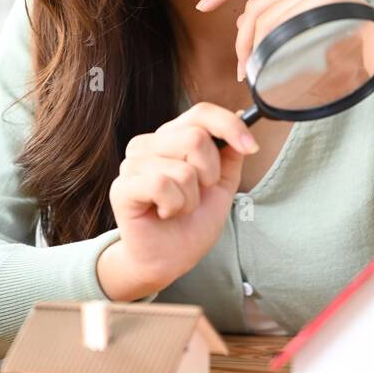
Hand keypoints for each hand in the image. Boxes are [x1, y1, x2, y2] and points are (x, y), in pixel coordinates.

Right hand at [105, 102, 259, 298]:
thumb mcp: (222, 185)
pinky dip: (174, 205)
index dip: (229, 126)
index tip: (251, 147)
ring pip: (182, 168)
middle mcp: (149, 144)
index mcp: (172, 137)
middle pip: (195, 138)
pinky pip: (161, 184)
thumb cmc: (191, 222)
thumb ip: (230, 153)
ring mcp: (132, 164)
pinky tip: (165, 213)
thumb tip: (240, 116)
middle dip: (209, 174)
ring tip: (178, 208)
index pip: (201, 113)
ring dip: (190, 198)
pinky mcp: (122, 187)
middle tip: (197, 195)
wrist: (169, 260)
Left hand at [196, 0, 373, 80]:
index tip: (203, 5)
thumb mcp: (311, 24)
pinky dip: (269, 46)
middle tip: (240, 68)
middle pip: (255, 5)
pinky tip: (273, 60)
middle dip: (241, 40)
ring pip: (263, 17)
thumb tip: (243, 24)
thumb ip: (281, 17)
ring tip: (254, 71)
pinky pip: (278, 24)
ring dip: (252, 48)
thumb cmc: (350, 44)